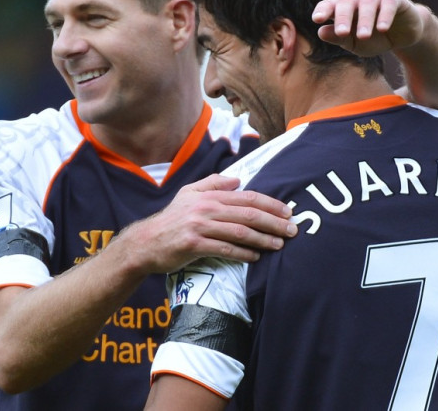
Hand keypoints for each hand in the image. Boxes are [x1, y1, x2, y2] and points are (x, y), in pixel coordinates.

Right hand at [117, 174, 296, 273]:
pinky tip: (256, 257)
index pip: (247, 197)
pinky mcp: (193, 245)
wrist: (145, 243)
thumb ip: (212, 183)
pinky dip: (243, 254)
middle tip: (292, 231)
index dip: (271, 204)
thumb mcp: (188, 193)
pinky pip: (224, 249)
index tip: (288, 212)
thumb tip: (237, 180)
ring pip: (240, 232)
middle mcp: (206, 208)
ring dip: (263, 239)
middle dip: (274, 223)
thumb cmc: (171, 219)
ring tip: (279, 245)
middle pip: (248, 214)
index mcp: (209, 196)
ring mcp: (199, 227)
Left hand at [312, 0, 428, 55]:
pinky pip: (389, 2)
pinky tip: (382, 28)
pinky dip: (385, 14)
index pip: (329, 5)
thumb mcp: (354, 43)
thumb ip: (338, 38)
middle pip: (347, 2)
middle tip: (342, 33)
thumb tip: (321, 32)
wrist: (402, 37)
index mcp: (343, 8)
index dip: (323, 10)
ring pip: (367, 2)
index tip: (317, 19)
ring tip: (363, 36)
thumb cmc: (374, 39)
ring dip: (365, 19)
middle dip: (343, 17)